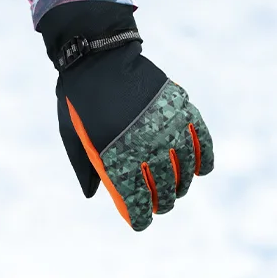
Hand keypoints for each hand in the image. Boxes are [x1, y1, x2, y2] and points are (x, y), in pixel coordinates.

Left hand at [41, 4, 213, 231]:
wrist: (99, 54)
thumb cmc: (79, 97)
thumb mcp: (72, 134)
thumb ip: (86, 165)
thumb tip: (96, 195)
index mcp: (115, 155)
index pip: (135, 198)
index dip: (141, 216)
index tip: (142, 224)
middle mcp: (146, 144)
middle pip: (164, 186)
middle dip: (163, 202)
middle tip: (161, 206)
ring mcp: (167, 126)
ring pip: (185, 167)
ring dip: (183, 184)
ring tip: (178, 190)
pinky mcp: (182, 108)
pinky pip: (201, 139)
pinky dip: (204, 157)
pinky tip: (202, 169)